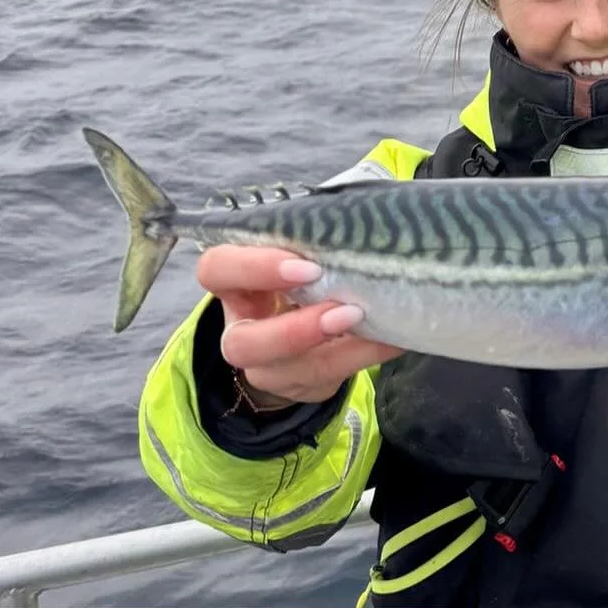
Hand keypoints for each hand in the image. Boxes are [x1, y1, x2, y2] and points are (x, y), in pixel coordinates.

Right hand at [199, 247, 401, 407]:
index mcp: (232, 284)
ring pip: (289, 370)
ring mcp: (267, 366)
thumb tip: (363, 221)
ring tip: (371, 324)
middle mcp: (241, 330)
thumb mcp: (294, 256)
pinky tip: (392, 337)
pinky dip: (365, 355)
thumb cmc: (299, 278)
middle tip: (343, 309)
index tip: (305, 267)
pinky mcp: (300, 386)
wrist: (301, 333)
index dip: (254, 269)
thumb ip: (311, 243)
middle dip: (294, 331)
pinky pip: (330, 378)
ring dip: (336, 349)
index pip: (216, 270)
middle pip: (244, 343)